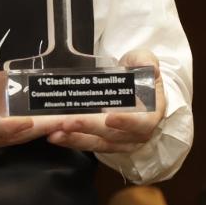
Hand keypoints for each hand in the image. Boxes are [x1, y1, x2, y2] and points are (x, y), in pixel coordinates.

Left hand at [46, 49, 165, 153]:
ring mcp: (118, 140)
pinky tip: (54, 134)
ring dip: (74, 139)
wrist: (131, 85)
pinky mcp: (102, 141)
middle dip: (88, 128)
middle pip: (112, 134)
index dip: (127, 122)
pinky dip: (71, 140)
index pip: (142, 123)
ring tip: (54, 132)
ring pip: (97, 143)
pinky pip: (87, 143)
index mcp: (151, 114)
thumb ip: (146, 61)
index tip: (109, 118)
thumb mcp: (144, 61)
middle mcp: (135, 133)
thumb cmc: (139, 74)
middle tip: (67, 122)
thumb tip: (150, 67)